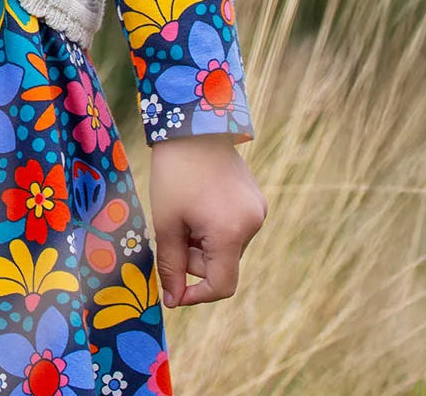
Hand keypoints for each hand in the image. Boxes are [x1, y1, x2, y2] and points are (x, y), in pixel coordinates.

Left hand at [148, 132, 266, 307]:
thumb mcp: (166, 221)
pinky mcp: (257, 200)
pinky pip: (236, 227)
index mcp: (231, 233)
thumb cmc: (175, 173)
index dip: (196, 295)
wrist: (193, 125)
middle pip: (223, 265)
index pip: (222, 286)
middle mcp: (253, 225)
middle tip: (174, 232)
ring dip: (205, 241)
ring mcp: (259, 211)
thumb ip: (171, 264)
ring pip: (228, 246)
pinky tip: (200, 200)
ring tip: (186, 210)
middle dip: (195, 259)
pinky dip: (216, 226)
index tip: (175, 292)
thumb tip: (173, 300)